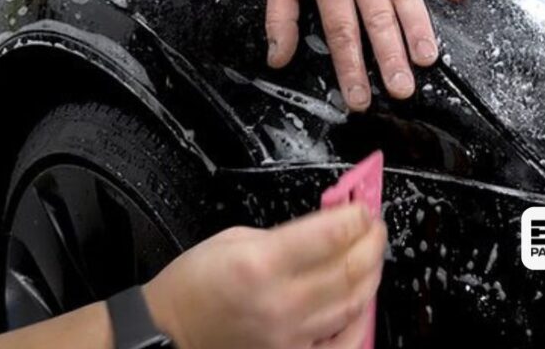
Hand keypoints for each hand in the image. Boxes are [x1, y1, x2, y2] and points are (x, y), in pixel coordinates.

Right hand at [143, 204, 386, 348]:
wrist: (170, 335)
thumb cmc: (194, 286)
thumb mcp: (233, 239)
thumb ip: (285, 236)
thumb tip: (327, 229)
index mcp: (262, 263)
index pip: (331, 235)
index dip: (357, 218)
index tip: (363, 209)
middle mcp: (281, 303)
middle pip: (351, 268)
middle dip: (371, 241)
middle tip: (374, 228)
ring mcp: (291, 337)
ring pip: (355, 303)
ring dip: (371, 274)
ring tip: (371, 256)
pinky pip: (346, 342)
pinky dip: (362, 319)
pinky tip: (363, 300)